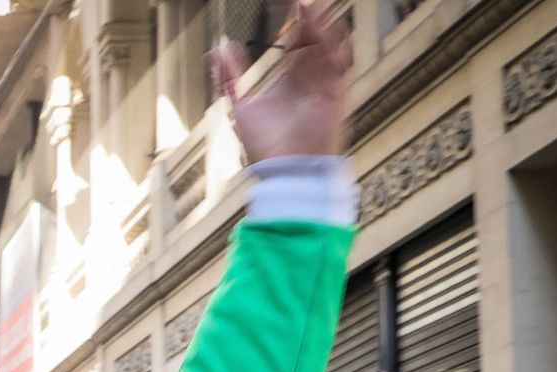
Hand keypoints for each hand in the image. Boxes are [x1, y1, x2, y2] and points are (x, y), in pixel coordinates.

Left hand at [213, 0, 352, 161]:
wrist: (284, 170)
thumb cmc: (263, 145)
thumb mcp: (239, 106)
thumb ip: (229, 78)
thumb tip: (217, 49)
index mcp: (289, 82)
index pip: (293, 47)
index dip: (292, 26)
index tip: (287, 3)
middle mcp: (309, 81)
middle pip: (312, 43)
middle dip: (309, 21)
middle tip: (301, 0)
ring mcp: (324, 87)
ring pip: (326, 49)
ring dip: (321, 28)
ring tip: (311, 7)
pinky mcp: (336, 95)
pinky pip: (339, 65)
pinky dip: (334, 47)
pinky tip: (325, 29)